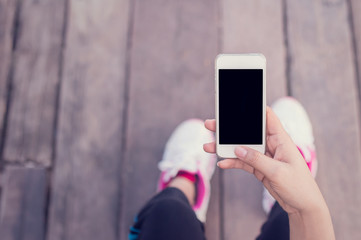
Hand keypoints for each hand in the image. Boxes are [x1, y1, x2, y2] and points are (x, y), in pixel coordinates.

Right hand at [203, 107, 324, 214]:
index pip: (268, 117)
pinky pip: (242, 162)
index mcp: (281, 140)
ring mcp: (264, 157)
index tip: (236, 103)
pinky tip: (222, 163)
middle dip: (230, 129)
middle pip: (248, 132)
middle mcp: (271, 145)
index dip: (254, 108)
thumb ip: (257, 160)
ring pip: (242, 148)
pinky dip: (232, 162)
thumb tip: (238, 149)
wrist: (302, 206)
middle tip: (212, 125)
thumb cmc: (298, 186)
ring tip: (209, 146)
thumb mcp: (278, 172)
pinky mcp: (259, 168)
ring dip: (226, 147)